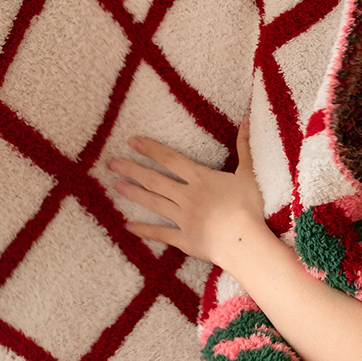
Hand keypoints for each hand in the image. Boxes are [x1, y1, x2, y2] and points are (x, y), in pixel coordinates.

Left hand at [108, 116, 263, 266]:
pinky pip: (161, 234)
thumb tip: (246, 118)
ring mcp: (183, 219)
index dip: (151, 149)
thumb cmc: (249, 207)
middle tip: (112, 163)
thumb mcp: (249, 173)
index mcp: (201, 178)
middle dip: (133, 170)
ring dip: (134, 193)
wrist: (245, 242)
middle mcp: (187, 196)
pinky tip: (127, 226)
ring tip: (116, 185)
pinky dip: (144, 230)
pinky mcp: (184, 240)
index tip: (132, 142)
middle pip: (155, 180)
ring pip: (154, 203)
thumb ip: (245, 146)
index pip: (170, 159)